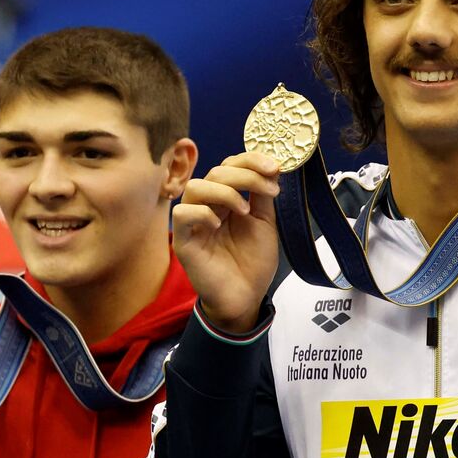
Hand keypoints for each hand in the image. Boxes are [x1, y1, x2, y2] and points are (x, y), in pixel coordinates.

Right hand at [172, 152, 282, 332]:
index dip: (250, 160)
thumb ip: (263, 196)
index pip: (230, 166)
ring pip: (196, 187)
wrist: (246, 297)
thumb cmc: (252, 263)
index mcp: (226, 199)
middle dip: (245, 174)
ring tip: (245, 210)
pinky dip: (202, 213)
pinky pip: (182, 214)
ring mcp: (194, 223)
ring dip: (224, 191)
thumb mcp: (265, 224)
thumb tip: (270, 167)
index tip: (275, 167)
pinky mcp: (184, 241)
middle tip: (269, 188)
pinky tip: (219, 224)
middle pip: (215, 172)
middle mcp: (208, 206)